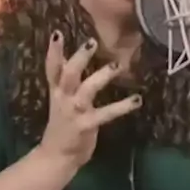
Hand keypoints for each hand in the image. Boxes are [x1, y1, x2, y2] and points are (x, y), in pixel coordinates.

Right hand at [40, 31, 141, 168]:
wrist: (56, 157)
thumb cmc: (62, 125)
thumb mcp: (60, 99)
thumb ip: (65, 80)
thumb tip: (70, 57)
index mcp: (56, 91)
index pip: (52, 67)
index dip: (54, 51)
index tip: (57, 32)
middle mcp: (63, 98)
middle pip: (68, 74)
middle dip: (79, 57)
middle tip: (92, 42)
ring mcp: (74, 112)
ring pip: (87, 89)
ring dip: (101, 76)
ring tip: (117, 66)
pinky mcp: (86, 125)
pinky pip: (106, 113)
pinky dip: (122, 106)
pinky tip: (137, 100)